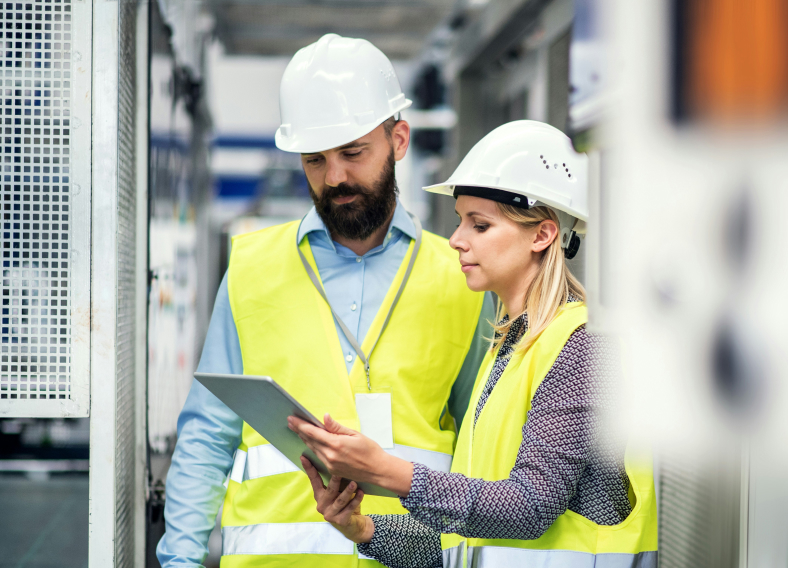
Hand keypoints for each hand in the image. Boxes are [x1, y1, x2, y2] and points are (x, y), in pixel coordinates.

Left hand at [288, 413, 413, 495]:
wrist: (378, 470)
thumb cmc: (370, 450)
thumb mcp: (355, 434)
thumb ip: (337, 427)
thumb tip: (324, 417)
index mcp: (336, 444)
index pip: (313, 432)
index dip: (301, 425)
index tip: (292, 418)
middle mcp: (330, 456)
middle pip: (310, 441)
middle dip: (299, 430)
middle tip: (290, 421)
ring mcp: (330, 464)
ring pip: (313, 449)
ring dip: (304, 439)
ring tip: (297, 429)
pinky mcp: (331, 470)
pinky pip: (318, 456)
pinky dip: (313, 447)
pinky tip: (309, 442)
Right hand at [301, 456, 374, 542]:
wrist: (353, 524)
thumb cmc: (345, 503)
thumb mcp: (338, 491)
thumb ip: (336, 481)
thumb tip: (338, 461)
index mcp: (319, 495)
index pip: (313, 480)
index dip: (309, 468)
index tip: (304, 457)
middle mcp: (322, 505)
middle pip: (329, 490)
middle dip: (335, 480)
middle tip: (341, 471)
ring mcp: (330, 514)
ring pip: (340, 500)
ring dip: (348, 491)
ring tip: (354, 484)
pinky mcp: (340, 521)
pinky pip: (349, 508)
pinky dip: (356, 500)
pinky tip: (361, 493)